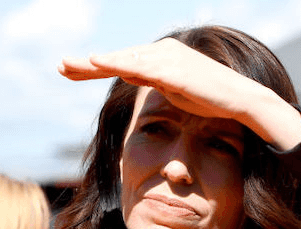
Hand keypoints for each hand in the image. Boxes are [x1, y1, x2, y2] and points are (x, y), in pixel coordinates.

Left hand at [59, 38, 300, 148]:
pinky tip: (97, 61)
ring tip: (68, 65)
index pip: (122, 63)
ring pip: (123, 60)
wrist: (240, 103)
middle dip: (87, 65)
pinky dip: (117, 62)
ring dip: (94, 63)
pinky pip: (139, 66)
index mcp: (160, 59)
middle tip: (60, 67)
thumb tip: (132, 80)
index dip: (94, 68)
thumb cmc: (210, 100)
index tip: (70, 72)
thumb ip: (152, 83)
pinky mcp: (173, 69)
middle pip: (117, 59)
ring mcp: (167, 59)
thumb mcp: (174, 91)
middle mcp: (161, 53)